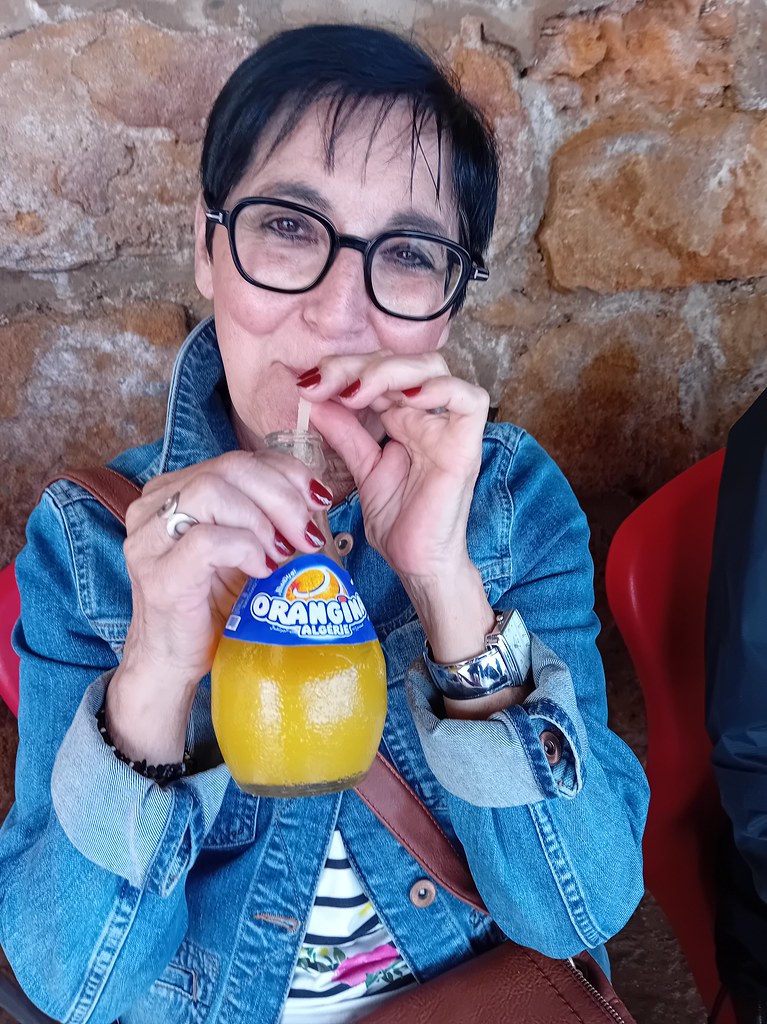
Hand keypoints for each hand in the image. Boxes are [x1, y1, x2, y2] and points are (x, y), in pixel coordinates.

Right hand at [107, 450, 331, 761]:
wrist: (174, 662)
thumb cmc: (212, 605)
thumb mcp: (244, 548)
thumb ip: (264, 516)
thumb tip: (316, 497)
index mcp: (174, 490)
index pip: (237, 459)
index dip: (285, 472)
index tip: (318, 500)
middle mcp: (154, 506)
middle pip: (228, 468)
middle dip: (281, 496)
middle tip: (307, 535)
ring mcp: (150, 539)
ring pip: (212, 492)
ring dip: (262, 521)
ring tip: (283, 553)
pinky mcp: (159, 574)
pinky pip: (208, 540)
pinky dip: (246, 549)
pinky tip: (262, 569)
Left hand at [299, 352, 488, 582]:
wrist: (417, 563)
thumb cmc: (399, 521)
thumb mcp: (361, 470)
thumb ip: (345, 435)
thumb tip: (314, 402)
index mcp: (404, 418)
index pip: (379, 371)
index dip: (344, 368)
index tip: (309, 384)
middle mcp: (428, 416)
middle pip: (402, 362)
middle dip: (359, 364)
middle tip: (324, 382)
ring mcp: (448, 428)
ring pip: (432, 369)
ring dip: (390, 371)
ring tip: (355, 392)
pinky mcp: (465, 446)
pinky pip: (469, 400)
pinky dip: (439, 389)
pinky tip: (403, 399)